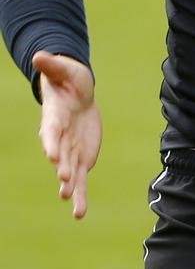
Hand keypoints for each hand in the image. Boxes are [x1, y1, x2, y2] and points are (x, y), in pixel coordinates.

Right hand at [32, 51, 101, 218]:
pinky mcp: (81, 158)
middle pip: (60, 154)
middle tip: (66, 178)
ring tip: (71, 199)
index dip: (51, 142)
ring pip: (69, 171)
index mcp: (54, 118)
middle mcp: (59, 138)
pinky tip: (79, 213)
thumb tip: (39, 55)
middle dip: (63, 166)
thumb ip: (52, 66)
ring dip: (71, 185)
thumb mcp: (64, 69)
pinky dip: (80, 194)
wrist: (78, 92)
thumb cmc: (69, 78)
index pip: (51, 131)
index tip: (52, 153)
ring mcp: (70, 150)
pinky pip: (81, 179)